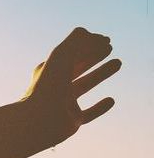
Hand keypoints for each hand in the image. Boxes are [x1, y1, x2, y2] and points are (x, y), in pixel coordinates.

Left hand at [21, 26, 119, 145]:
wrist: (39, 121)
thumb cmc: (48, 87)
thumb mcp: (62, 57)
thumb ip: (78, 42)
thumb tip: (97, 36)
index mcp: (49, 71)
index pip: (69, 54)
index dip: (86, 45)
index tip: (106, 40)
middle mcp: (55, 86)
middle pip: (76, 67)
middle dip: (93, 56)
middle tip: (111, 48)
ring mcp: (63, 103)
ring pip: (85, 85)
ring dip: (101, 73)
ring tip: (119, 62)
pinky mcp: (71, 121)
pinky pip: (88, 113)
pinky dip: (100, 107)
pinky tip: (111, 100)